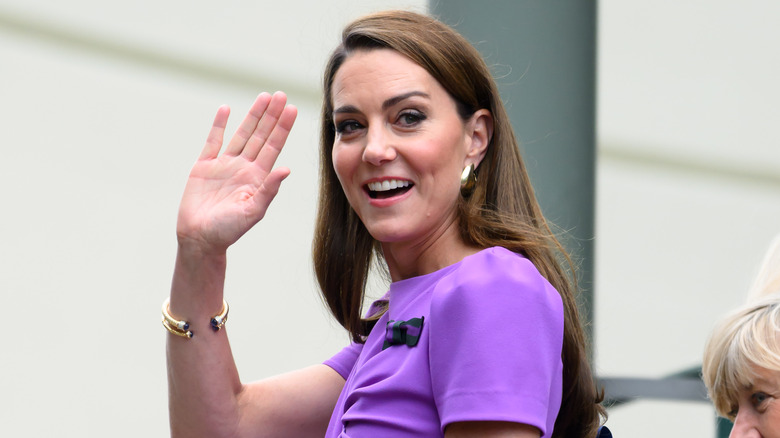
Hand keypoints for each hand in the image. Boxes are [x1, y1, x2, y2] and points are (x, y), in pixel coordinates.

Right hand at [176, 91, 297, 253]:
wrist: (200, 239)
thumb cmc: (228, 230)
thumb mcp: (253, 211)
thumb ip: (269, 189)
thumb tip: (286, 169)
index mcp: (258, 177)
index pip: (274, 146)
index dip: (282, 128)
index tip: (292, 109)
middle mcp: (244, 167)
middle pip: (260, 135)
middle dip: (271, 116)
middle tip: (281, 95)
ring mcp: (224, 165)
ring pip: (241, 134)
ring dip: (252, 116)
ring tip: (264, 97)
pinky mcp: (204, 166)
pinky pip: (213, 141)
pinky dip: (219, 126)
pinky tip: (226, 110)